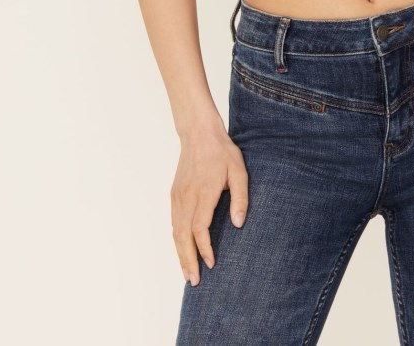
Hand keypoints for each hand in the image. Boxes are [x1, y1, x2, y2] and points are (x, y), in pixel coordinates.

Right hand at [170, 118, 248, 286]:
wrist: (198, 133)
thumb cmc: (221, 151)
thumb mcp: (239, 170)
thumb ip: (240, 197)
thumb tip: (239, 223)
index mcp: (203, 192)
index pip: (199, 228)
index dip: (204, 249)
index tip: (211, 264)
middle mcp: (186, 197)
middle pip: (183, 235)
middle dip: (188, 260)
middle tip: (194, 281)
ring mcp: (178, 196)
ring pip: (175, 231)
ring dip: (180, 253)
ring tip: (186, 273)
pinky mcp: (174, 194)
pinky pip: (173, 222)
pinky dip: (176, 240)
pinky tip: (181, 250)